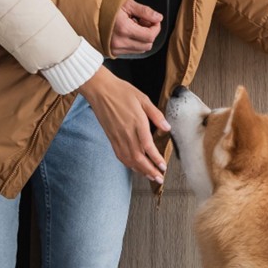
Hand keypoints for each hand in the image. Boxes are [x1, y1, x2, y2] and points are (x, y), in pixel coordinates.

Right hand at [79, 66, 169, 182]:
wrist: (99, 90)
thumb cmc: (121, 91)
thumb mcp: (143, 99)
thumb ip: (156, 115)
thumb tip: (167, 127)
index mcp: (137, 123)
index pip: (148, 147)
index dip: (156, 159)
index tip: (163, 167)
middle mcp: (126, 133)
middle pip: (139, 158)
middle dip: (150, 170)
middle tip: (159, 178)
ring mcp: (117, 137)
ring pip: (129, 159)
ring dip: (140, 170)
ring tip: (150, 177)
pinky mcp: (111, 138)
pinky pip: (120, 155)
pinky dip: (128, 164)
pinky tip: (135, 168)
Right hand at [111, 0, 162, 55]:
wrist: (87, 12)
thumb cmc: (106, 5)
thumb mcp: (127, 4)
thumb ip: (145, 11)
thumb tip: (159, 18)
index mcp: (124, 29)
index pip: (150, 36)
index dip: (156, 28)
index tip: (153, 20)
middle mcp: (120, 42)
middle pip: (147, 45)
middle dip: (150, 33)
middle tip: (142, 21)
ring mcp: (115, 49)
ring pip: (140, 49)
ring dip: (142, 39)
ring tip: (134, 26)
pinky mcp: (112, 52)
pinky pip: (131, 51)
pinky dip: (134, 42)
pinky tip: (127, 32)